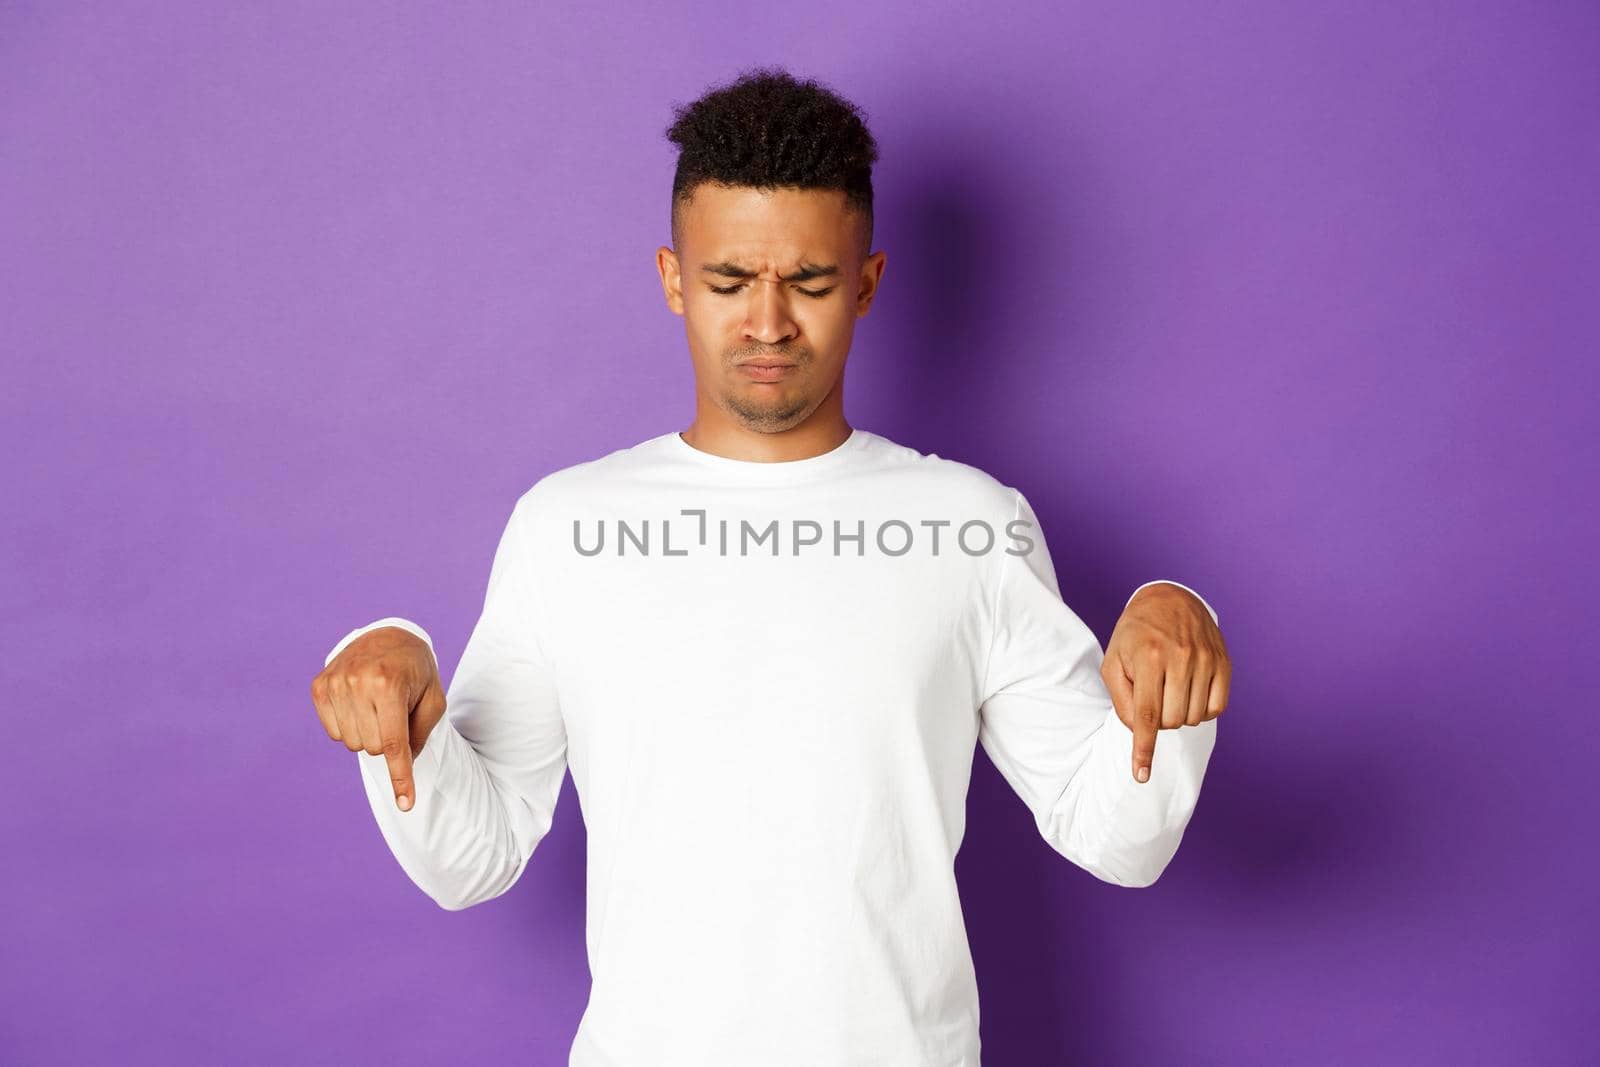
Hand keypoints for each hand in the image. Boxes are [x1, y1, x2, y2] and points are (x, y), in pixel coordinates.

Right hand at [310, 625, 444, 810]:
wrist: (388, 636)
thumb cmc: (416, 672)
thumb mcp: (433, 699)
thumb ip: (421, 734)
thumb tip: (403, 766)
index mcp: (389, 685)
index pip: (394, 744)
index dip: (401, 777)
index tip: (406, 805)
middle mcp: (358, 682)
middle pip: (372, 748)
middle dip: (387, 740)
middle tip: (395, 713)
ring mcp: (335, 683)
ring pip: (351, 743)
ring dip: (368, 734)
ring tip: (378, 706)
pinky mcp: (319, 686)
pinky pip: (333, 732)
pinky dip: (349, 726)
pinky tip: (359, 704)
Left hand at [1102, 583, 1229, 783]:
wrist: (1170, 600)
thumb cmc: (1135, 636)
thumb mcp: (1114, 662)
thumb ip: (1122, 700)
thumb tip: (1139, 732)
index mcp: (1148, 657)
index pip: (1146, 715)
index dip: (1144, 750)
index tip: (1141, 776)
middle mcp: (1180, 658)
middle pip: (1171, 721)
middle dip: (1157, 721)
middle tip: (1151, 699)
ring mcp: (1205, 659)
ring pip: (1193, 718)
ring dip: (1178, 715)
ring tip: (1169, 691)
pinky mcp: (1224, 663)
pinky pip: (1216, 709)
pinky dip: (1201, 711)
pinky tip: (1189, 694)